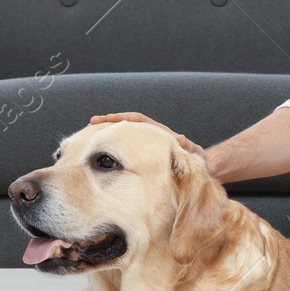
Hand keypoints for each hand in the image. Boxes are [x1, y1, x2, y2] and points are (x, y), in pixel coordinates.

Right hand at [88, 111, 204, 160]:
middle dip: (110, 122)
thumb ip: (188, 147)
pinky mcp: (146, 156)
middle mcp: (152, 137)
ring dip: (110, 134)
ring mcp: (148, 146)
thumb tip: (179, 137)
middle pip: (128, 125)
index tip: (107, 118)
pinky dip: (116, 148)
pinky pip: (128, 150)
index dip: (123, 118)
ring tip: (91, 135)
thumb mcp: (194, 154)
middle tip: (91, 123)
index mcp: (161, 134)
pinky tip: (102, 154)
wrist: (198, 172)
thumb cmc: (196, 163)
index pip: (139, 121)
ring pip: (126, 137)